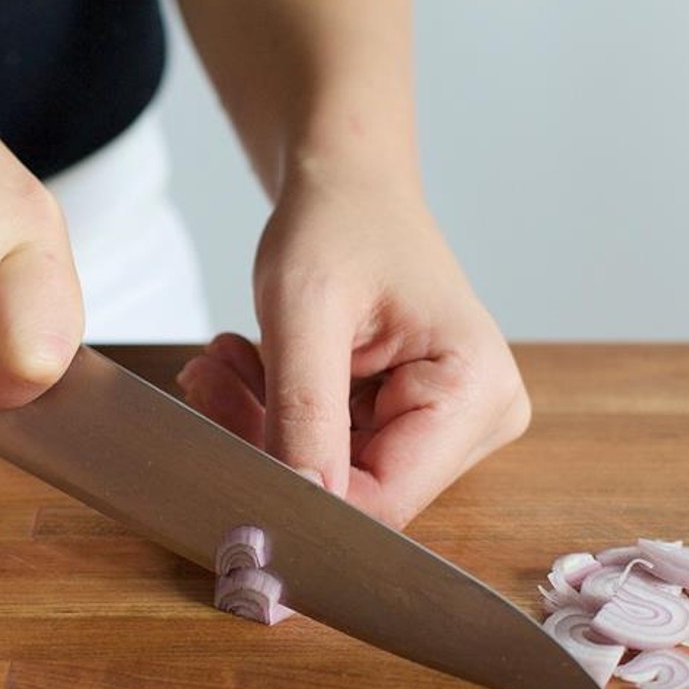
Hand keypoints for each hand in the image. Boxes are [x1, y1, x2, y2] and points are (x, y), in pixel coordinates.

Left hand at [177, 175, 528, 528]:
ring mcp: (446, 423)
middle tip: (210, 382)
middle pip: (356, 490)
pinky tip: (247, 366)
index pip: (383, 499)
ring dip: (262, 425)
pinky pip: (328, 450)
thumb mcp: (305, 311)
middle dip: (270, 447)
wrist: (347, 185)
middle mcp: (478, 417)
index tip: (227, 458)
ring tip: (222, 363)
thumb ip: (303, 412)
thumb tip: (294, 504)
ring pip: (332, 474)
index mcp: (476, 391)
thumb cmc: (339, 222)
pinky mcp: (410, 420)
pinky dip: (276, 415)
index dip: (300, 496)